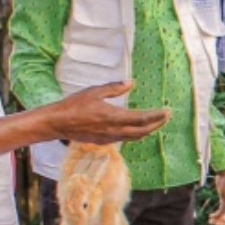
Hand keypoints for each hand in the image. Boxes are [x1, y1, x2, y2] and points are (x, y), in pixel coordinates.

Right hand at [48, 82, 170, 144]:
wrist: (57, 123)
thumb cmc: (74, 105)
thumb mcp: (94, 92)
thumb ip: (114, 88)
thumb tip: (131, 82)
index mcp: (114, 117)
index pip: (142, 119)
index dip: (157, 116)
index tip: (168, 111)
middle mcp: (114, 130)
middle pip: (143, 131)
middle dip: (157, 124)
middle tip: (166, 116)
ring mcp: (109, 138)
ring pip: (134, 137)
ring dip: (147, 130)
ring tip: (156, 122)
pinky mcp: (103, 141)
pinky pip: (125, 139)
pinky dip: (135, 134)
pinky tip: (137, 129)